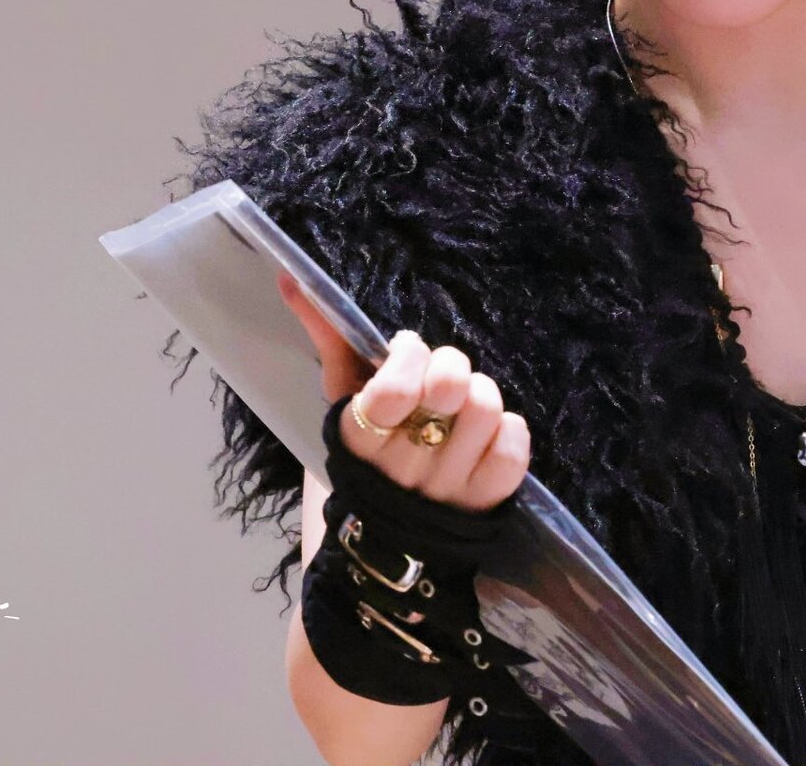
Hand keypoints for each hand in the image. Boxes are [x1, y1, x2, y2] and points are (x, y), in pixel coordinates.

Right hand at [276, 271, 530, 513]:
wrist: (385, 527)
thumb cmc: (366, 442)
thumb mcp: (341, 395)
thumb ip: (328, 336)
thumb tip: (291, 278)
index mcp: (360, 438)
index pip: (395, 388)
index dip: (410, 355)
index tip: (407, 351)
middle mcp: (402, 468)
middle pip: (451, 389)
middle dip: (450, 366)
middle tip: (441, 376)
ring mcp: (446, 487)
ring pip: (486, 408)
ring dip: (480, 395)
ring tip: (462, 406)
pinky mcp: (485, 501)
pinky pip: (514, 447)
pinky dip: (508, 431)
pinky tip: (487, 437)